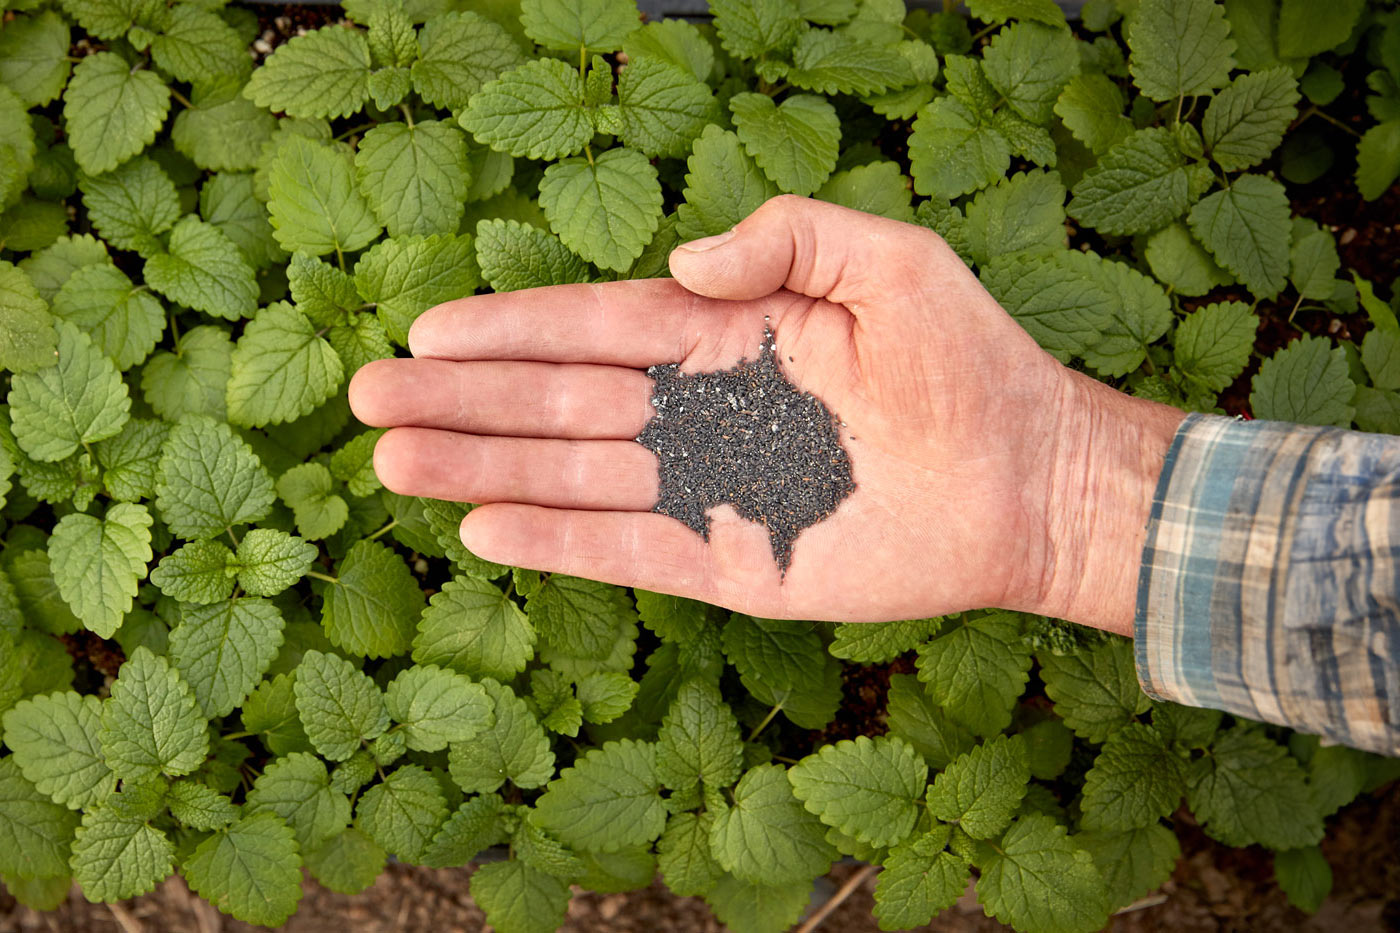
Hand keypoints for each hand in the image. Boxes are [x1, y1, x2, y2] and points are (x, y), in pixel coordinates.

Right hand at [348, 196, 1183, 632]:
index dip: (508, 326)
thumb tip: (678, 262)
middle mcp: (702, 412)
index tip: (425, 330)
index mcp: (727, 335)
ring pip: (572, 475)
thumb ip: (784, 237)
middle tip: (366, 398)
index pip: (595, 325)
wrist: (1030, 481)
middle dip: (462, 399)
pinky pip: (627, 550)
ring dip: (480, 467)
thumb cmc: (969, 362)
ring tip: (390, 462)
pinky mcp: (731, 563)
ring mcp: (710, 489)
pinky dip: (555, 541)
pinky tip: (481, 525)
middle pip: (558, 401)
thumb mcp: (889, 260)